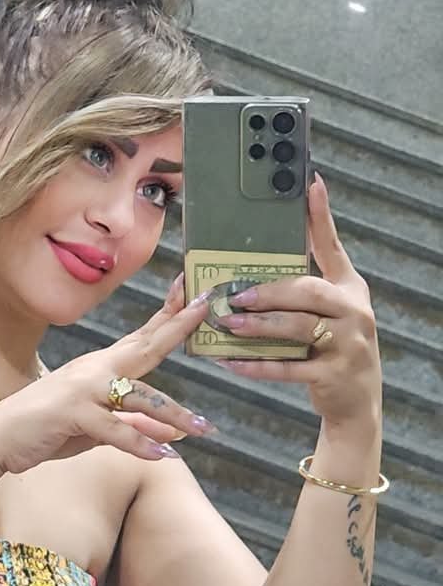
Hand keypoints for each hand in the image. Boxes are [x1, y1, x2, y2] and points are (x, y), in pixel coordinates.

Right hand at [0, 280, 215, 474]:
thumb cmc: (46, 428)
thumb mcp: (96, 428)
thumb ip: (134, 427)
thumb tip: (172, 434)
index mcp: (100, 367)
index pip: (141, 338)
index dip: (168, 316)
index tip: (194, 293)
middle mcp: (94, 370)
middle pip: (144, 348)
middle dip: (176, 327)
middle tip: (206, 307)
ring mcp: (83, 389)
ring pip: (138, 396)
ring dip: (174, 413)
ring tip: (203, 428)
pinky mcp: (72, 413)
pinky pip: (114, 429)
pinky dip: (139, 443)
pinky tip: (162, 455)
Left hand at [213, 174, 381, 426]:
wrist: (357, 401)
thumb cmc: (333, 348)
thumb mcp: (330, 313)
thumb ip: (304, 289)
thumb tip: (259, 267)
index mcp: (349, 289)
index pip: (332, 247)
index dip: (321, 217)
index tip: (309, 184)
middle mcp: (354, 312)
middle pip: (309, 292)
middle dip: (270, 291)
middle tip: (236, 294)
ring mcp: (348, 344)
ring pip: (298, 328)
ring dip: (259, 326)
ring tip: (229, 323)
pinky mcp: (333, 375)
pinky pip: (289, 368)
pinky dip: (257, 366)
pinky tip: (231, 362)